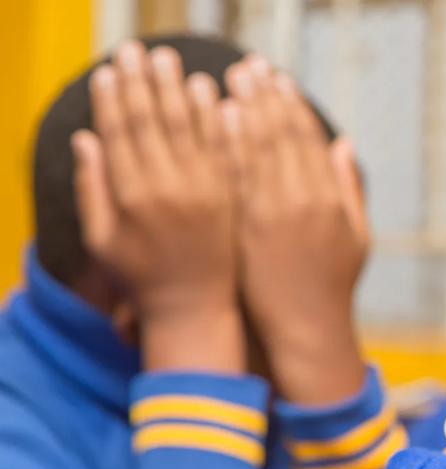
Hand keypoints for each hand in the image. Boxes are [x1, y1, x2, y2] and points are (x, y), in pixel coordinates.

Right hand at [73, 42, 242, 372]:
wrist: (196, 312)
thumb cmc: (143, 279)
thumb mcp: (103, 240)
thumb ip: (91, 189)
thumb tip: (85, 137)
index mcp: (133, 197)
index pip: (121, 133)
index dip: (114, 98)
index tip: (110, 71)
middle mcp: (170, 190)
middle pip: (155, 122)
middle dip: (144, 83)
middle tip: (139, 52)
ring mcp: (207, 193)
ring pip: (192, 129)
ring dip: (180, 90)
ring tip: (170, 61)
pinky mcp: (233, 199)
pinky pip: (226, 149)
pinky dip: (218, 119)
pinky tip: (213, 94)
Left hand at [223, 55, 367, 405]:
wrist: (305, 329)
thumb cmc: (331, 286)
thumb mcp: (356, 236)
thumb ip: (349, 189)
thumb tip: (344, 144)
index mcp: (332, 200)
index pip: (310, 140)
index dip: (294, 106)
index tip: (279, 81)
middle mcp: (305, 201)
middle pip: (283, 135)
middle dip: (267, 97)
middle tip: (251, 69)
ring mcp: (274, 213)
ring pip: (259, 148)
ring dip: (247, 109)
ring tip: (233, 82)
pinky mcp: (249, 227)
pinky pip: (237, 175)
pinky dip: (230, 143)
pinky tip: (220, 119)